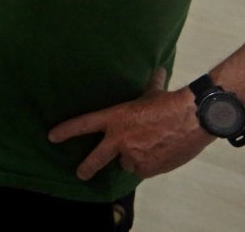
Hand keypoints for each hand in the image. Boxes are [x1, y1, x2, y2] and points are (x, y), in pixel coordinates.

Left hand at [47, 69, 212, 180]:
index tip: (52, 137)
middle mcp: (119, 139)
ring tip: (150, 145)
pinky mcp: (149, 168)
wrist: (192, 118)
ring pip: (127, 163)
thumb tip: (158, 69)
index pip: (84, 124)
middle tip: (80, 174)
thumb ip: (149, 83)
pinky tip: (160, 153)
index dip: (66, 131)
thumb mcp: (152, 92)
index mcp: (115, 118)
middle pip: (96, 158)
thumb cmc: (170, 102)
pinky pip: (144, 170)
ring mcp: (133, 155)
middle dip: (86, 167)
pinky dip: (149, 165)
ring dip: (134, 158)